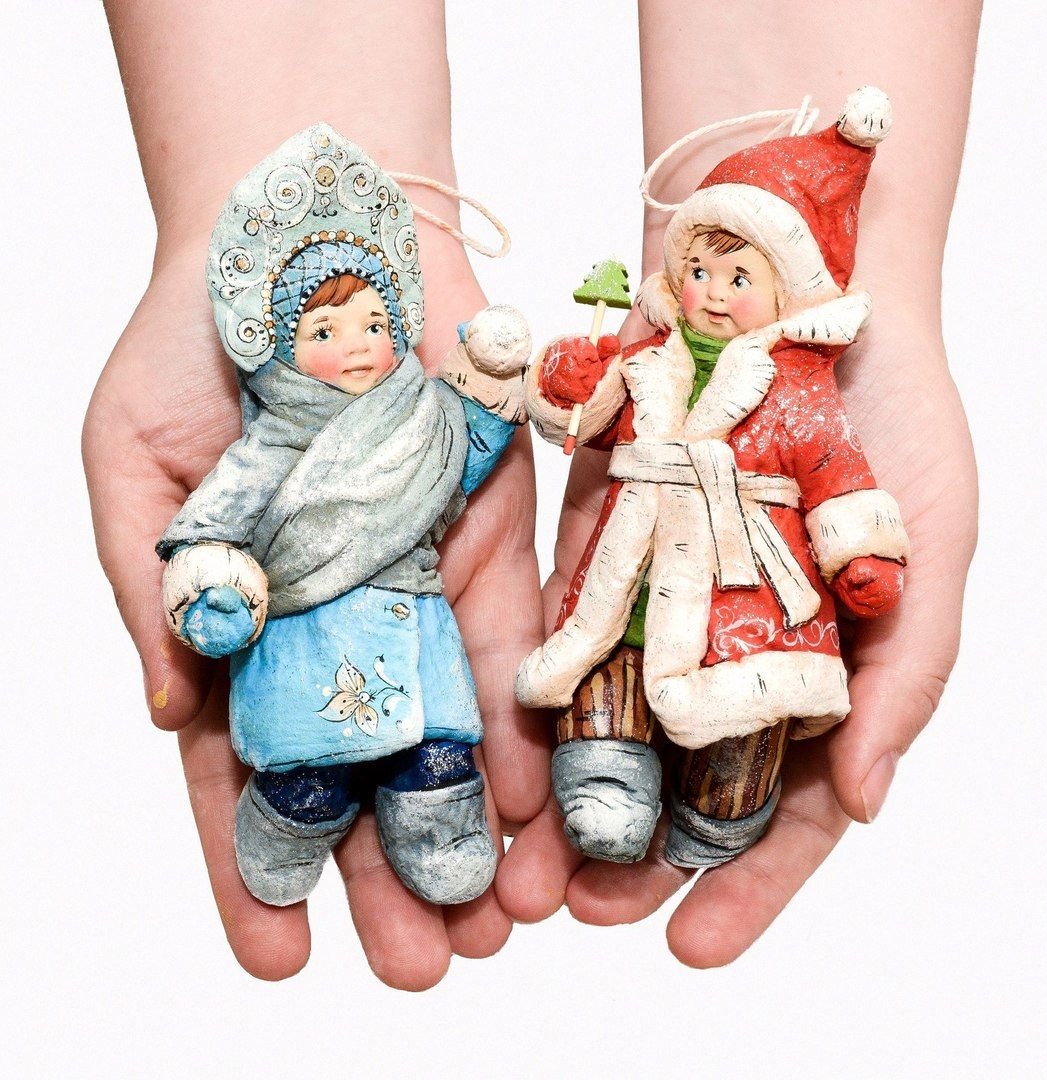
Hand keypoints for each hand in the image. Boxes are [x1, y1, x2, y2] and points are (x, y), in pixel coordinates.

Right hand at [84, 244, 546, 986]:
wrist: (309, 236)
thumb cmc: (194, 344)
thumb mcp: (133, 468)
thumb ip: (156, 592)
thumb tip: (176, 720)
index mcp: (249, 626)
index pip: (253, 771)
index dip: (262, 865)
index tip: (281, 958)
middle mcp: (343, 625)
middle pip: (371, 777)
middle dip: (394, 875)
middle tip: (425, 969)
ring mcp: (424, 589)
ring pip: (457, 735)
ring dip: (479, 830)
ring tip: (501, 925)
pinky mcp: (498, 541)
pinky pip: (515, 647)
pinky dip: (524, 727)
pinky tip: (539, 807)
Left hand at [496, 295, 976, 966]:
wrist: (804, 294)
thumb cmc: (897, 420)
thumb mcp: (932, 550)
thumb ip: (905, 678)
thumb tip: (862, 804)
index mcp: (826, 675)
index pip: (788, 810)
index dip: (750, 887)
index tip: (696, 947)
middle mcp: (739, 656)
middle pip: (682, 787)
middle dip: (638, 857)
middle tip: (588, 911)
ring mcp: (665, 610)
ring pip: (611, 731)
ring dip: (571, 802)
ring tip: (528, 866)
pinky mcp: (603, 553)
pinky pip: (567, 638)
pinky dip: (540, 704)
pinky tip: (505, 759)